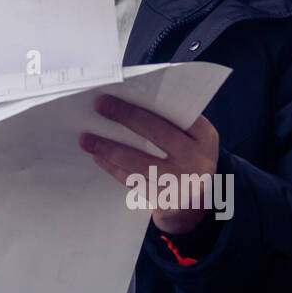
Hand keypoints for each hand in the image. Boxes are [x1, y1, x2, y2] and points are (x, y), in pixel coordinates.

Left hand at [78, 94, 220, 234]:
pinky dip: (113, 167)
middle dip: (125, 116)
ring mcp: (182, 183)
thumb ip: (170, 122)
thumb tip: (125, 101)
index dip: (147, 101)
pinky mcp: (165, 201)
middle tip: (99, 105)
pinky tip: (98, 156)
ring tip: (86, 139)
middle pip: (156, 132)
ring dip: (109, 148)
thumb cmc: (186, 157)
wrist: (197, 203)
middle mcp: (198, 159)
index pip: (177, 112)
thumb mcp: (190, 139)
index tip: (119, 89)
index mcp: (205, 136)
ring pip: (139, 161)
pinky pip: (133, 181)